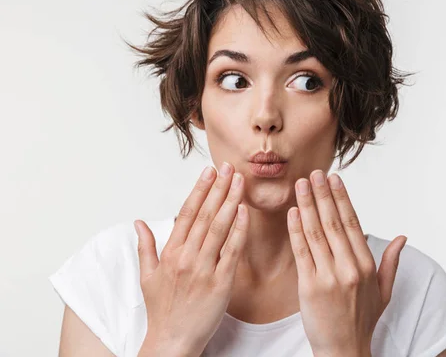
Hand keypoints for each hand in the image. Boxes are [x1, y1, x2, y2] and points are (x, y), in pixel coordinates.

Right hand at [134, 162, 248, 354]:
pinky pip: (232, 251)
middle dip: (218, 188)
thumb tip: (139, 222)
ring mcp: (203, 269)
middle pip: (204, 215)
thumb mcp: (146, 276)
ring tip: (239, 181)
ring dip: (230, 201)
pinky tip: (245, 212)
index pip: (186, 213)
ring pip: (219, 228)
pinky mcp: (220, 283)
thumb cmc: (161, 309)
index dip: (199, 190)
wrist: (172, 341)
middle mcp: (186, 257)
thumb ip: (145, 246)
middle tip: (229, 167)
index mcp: (169, 253)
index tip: (209, 172)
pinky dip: (239, 230)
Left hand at [287, 170, 406, 356]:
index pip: (353, 223)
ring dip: (308, 206)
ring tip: (301, 185)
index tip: (334, 179)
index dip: (342, 198)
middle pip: (334, 223)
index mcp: (367, 265)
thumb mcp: (384, 291)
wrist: (344, 350)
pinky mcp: (310, 287)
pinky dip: (296, 230)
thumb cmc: (362, 320)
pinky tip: (292, 213)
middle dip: (323, 195)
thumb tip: (402, 237)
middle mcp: (350, 268)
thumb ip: (391, 262)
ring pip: (317, 233)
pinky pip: (302, 252)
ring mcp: (330, 277)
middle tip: (314, 173)